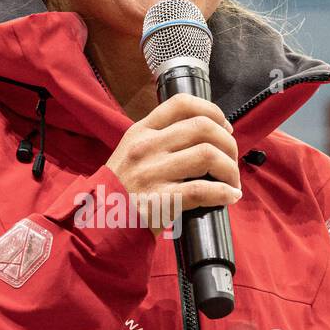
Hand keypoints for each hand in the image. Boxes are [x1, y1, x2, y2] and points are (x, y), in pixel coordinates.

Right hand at [105, 93, 241, 238]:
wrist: (98, 225)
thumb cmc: (118, 192)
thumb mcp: (129, 154)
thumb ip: (157, 142)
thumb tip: (200, 140)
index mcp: (141, 132)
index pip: (181, 104)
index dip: (212, 111)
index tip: (224, 127)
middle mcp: (147, 148)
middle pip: (203, 128)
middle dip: (228, 143)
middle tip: (231, 159)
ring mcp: (153, 173)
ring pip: (208, 156)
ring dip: (229, 169)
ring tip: (232, 181)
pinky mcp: (160, 200)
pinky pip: (202, 190)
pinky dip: (223, 192)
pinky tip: (229, 196)